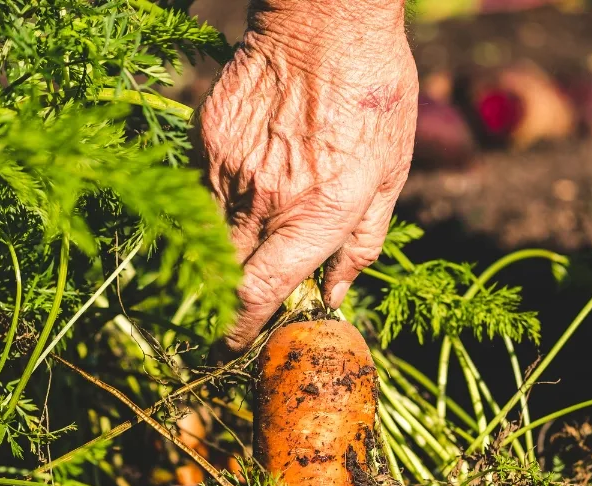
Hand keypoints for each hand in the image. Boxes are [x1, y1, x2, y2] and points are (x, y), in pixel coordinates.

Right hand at [196, 1, 417, 349]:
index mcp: (317, 215)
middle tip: (228, 315)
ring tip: (235, 255)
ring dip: (219, 258)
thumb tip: (336, 294)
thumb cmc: (375, 94)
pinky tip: (241, 196)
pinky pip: (200, 192)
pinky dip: (214, 210)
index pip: (258, 294)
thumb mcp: (391, 174)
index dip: (238, 331)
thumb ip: (363, 243)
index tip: (231, 348)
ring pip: (208, 238)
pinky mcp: (207, 139)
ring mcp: (229, 168)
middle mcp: (266, 200)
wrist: (327, 18)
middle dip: (222, 305)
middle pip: (224, 277)